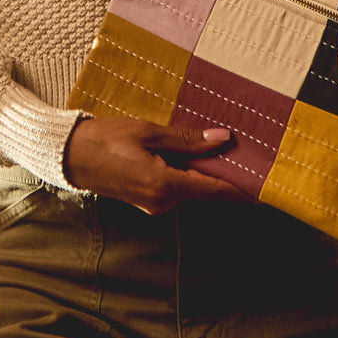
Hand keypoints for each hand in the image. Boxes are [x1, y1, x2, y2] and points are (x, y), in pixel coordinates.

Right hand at [62, 116, 244, 213]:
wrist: (70, 156)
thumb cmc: (106, 139)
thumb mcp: (149, 132)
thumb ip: (187, 139)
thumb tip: (223, 139)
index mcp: (165, 185)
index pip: (215, 190)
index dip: (243, 189)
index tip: (266, 188)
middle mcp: (162, 202)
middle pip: (205, 188)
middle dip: (225, 171)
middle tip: (248, 151)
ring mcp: (154, 204)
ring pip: (191, 186)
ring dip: (204, 169)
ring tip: (220, 144)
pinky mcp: (147, 200)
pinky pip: (176, 186)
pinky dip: (188, 171)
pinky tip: (191, 151)